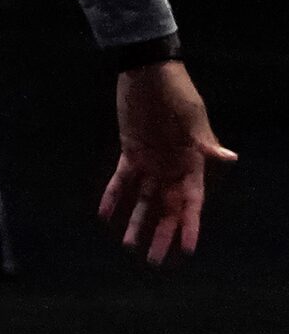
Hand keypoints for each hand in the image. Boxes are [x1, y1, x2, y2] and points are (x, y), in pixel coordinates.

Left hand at [101, 60, 233, 263]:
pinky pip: (120, 179)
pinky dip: (113, 196)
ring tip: (128, 245)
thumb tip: (229, 157)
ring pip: (143, 199)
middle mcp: (172, 168)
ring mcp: (150, 161)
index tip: (188, 249)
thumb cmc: (177, 94)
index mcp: (192, 164)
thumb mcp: (193, 117)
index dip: (190, 226)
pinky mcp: (130, 152)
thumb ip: (205, 142)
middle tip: (154, 260)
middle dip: (161, 233)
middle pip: (167, 208)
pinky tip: (104, 214)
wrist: (150, 73)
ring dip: (136, 221)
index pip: (191, 203)